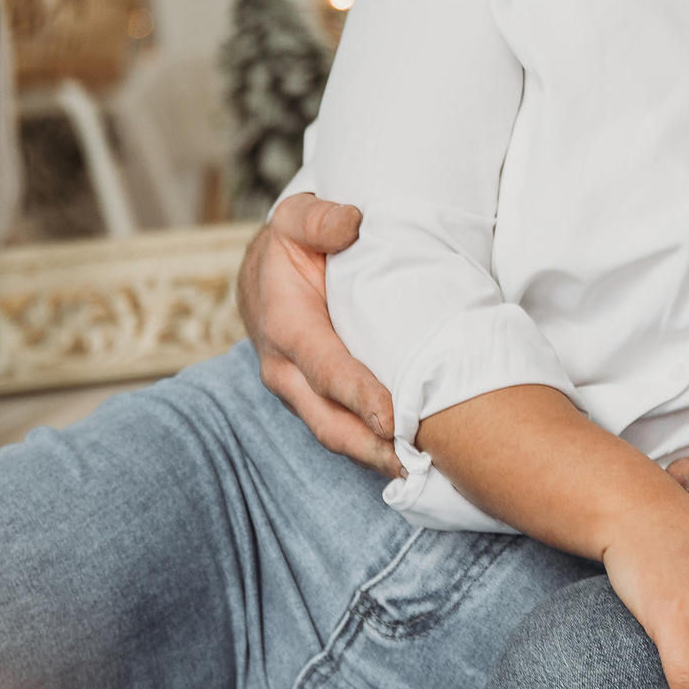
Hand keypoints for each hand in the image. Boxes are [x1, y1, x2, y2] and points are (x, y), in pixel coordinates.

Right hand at [238, 194, 400, 474]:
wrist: (267, 271)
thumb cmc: (292, 243)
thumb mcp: (298, 216)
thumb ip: (318, 219)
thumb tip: (350, 224)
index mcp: (285, 326)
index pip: (324, 368)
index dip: (358, 395)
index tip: (391, 419)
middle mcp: (286, 369)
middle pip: (329, 419)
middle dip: (371, 446)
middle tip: (416, 464)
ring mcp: (300, 391)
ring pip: (337, 433)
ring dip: (376, 456)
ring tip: (422, 471)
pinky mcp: (317, 399)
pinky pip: (344, 427)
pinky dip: (375, 446)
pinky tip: (412, 458)